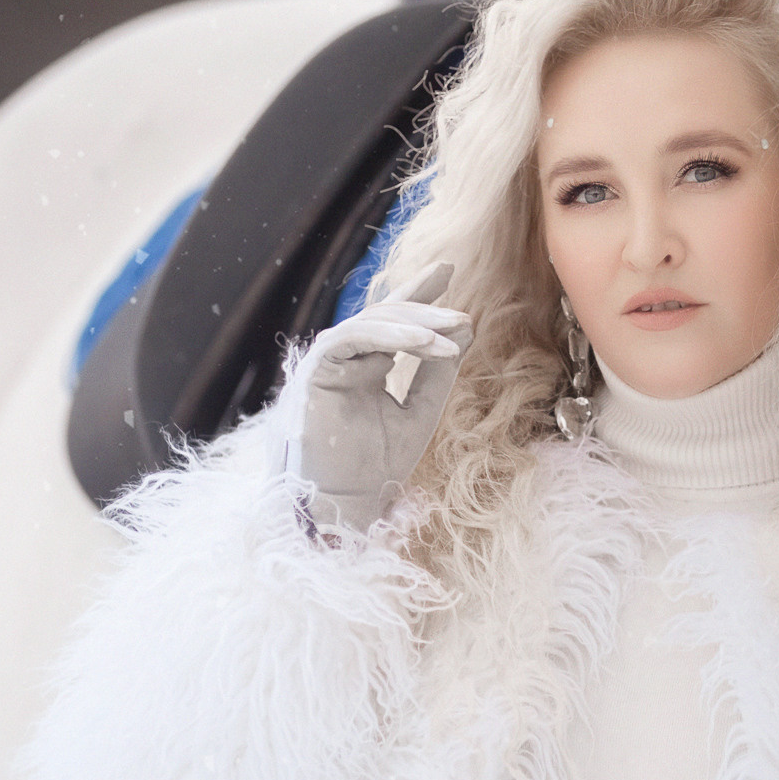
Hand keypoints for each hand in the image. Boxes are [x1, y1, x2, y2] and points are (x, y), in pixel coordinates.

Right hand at [275, 261, 471, 534]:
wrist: (341, 510)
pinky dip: (391, 336)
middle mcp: (344, 362)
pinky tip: (427, 344)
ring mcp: (326, 365)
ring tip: (455, 332)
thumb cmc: (374, 471)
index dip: (416, 292)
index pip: (390, 322)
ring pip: (370, 322)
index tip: (445, 269)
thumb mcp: (417, 414)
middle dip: (426, 310)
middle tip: (464, 317)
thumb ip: (435, 373)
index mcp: (364, 369)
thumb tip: (464, 327)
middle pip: (384, 317)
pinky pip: (350, 338)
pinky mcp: (314, 373)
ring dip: (415, 323)